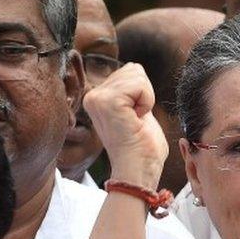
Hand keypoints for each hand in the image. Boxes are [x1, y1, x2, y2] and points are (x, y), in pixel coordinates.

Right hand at [82, 63, 167, 189]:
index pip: (131, 71)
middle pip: (134, 70)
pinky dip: (147, 102)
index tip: (135, 118)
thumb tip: (134, 68)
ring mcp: (97, 98)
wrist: (138, 170)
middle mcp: (92, 95)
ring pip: (137, 75)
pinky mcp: (107, 101)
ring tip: (135, 120)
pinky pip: (140, 85)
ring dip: (146, 99)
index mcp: (98, 97)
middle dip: (145, 94)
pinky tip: (136, 119)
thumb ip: (133, 90)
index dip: (144, 94)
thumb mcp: (137, 110)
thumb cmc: (143, 147)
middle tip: (136, 120)